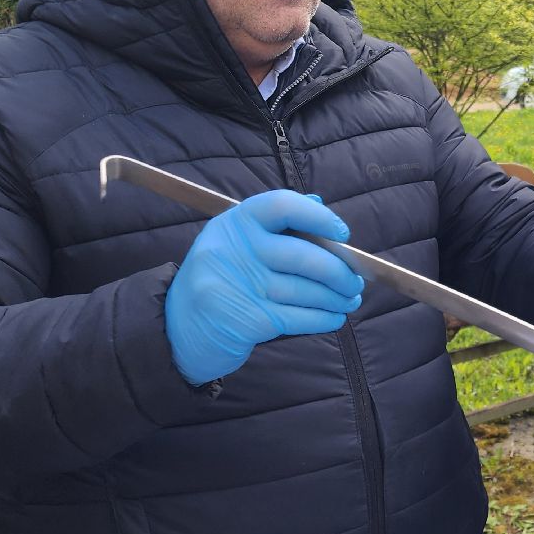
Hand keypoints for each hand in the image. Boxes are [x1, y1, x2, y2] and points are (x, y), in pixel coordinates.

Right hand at [165, 190, 364, 384]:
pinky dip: (324, 318)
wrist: (178, 330)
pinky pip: (300, 317)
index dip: (319, 217)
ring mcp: (239, 286)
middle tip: (355, 281)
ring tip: (349, 299)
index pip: (282, 205)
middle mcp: (233, 250)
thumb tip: (319, 203)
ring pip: (306, 290)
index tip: (343, 234)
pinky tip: (335, 317)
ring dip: (337, 297)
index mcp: (234, 223)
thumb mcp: (237, 244)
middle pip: (303, 255)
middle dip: (340, 270)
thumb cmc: (221, 280)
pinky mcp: (247, 320)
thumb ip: (276, 225)